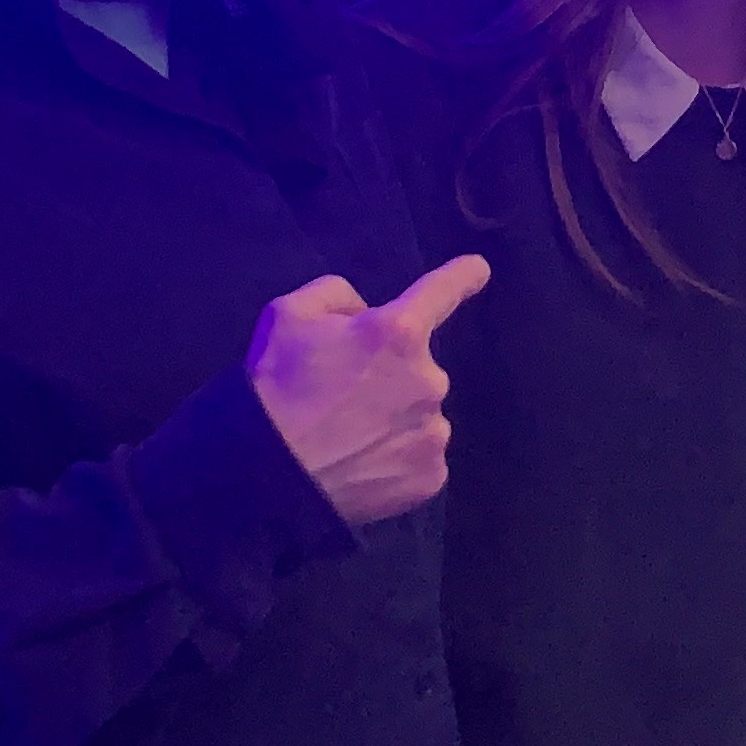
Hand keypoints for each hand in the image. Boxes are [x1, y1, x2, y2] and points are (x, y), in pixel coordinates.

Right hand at [247, 255, 491, 525]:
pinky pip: (419, 457)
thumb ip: (336, 296)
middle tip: (340, 397)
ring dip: (394, 418)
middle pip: (416, 367)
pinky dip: (396, 458)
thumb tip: (364, 314)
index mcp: (397, 333)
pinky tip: (361, 464)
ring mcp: (434, 432)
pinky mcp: (431, 476)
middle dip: (388, 374)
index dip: (461, 277)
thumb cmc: (275, 389)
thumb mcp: (287, 315)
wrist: (267, 476)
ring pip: (419, 414)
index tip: (479, 270)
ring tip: (347, 437)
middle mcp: (429, 380)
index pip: (441, 293)